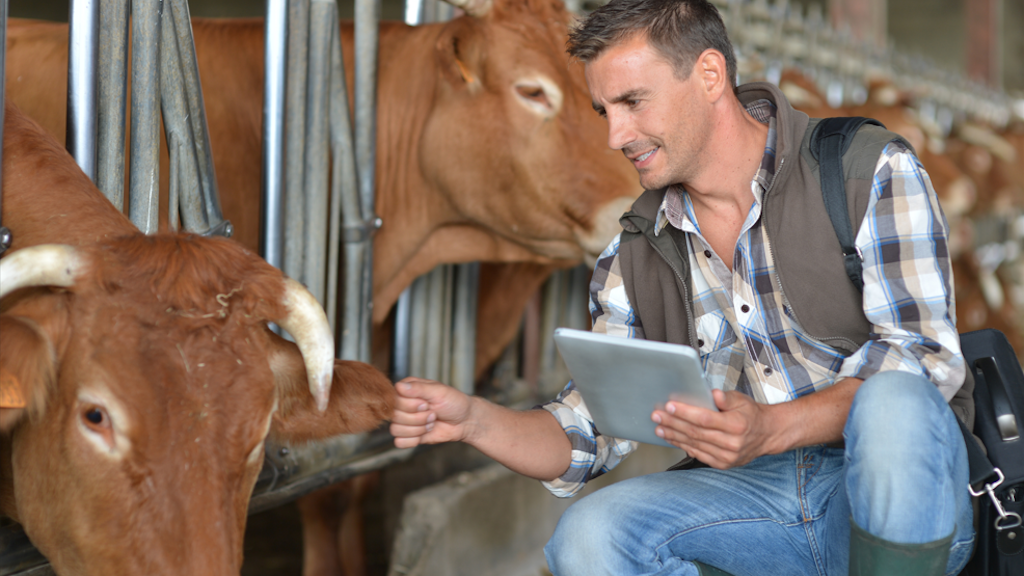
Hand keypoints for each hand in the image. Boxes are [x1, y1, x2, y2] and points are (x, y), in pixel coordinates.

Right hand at [389, 377, 474, 448]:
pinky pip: (399, 442)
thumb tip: (399, 386)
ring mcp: (404, 420)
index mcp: (406, 389)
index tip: (426, 404)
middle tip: (433, 413)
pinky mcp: (408, 435)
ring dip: (418, 429)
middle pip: (395, 416)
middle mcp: (402, 404)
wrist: (464, 421)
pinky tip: (425, 433)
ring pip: (396, 430)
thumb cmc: (454, 402)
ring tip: (431, 422)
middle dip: (418, 418)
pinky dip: (414, 440)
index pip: (394, 399)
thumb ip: (418, 388)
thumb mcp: (438, 391)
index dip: (410, 405)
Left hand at [651, 389, 774, 468]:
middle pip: (696, 432)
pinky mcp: (722, 464)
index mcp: (737, 425)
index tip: (669, 406)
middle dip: (673, 423)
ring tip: (659, 427)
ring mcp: (727, 456)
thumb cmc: (751, 415)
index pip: (705, 419)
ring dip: (674, 436)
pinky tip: (672, 438)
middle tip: (656, 415)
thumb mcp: (742, 400)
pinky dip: (683, 446)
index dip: (685, 413)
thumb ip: (725, 397)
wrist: (767, 434)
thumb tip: (712, 394)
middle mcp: (732, 443)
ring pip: (694, 445)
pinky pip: (698, 454)